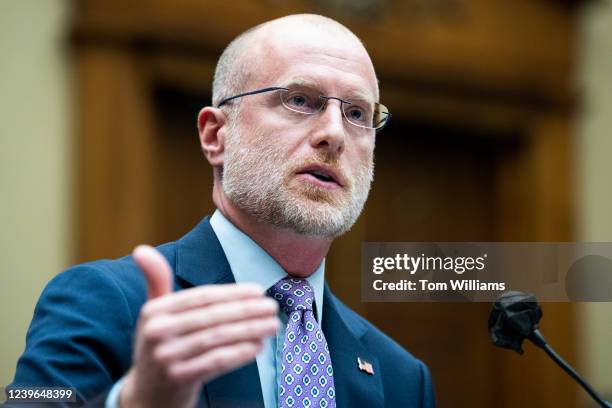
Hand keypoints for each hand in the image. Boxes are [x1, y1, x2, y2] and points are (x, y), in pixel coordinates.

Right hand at [120, 245, 278, 407]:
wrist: (146, 394)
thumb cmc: (159, 345)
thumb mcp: (153, 313)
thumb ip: (156, 280)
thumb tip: (141, 249)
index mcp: (154, 311)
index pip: (201, 297)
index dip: (232, 293)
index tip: (258, 291)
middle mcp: (156, 332)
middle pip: (212, 317)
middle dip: (247, 311)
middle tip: (272, 307)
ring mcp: (166, 357)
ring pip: (217, 338)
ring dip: (251, 330)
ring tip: (273, 325)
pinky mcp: (178, 379)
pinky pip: (215, 362)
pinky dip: (239, 353)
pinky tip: (258, 346)